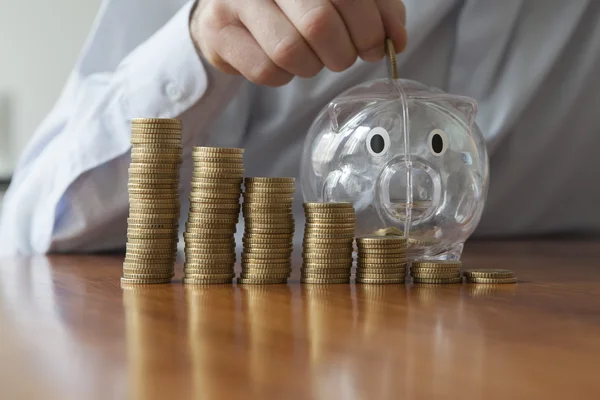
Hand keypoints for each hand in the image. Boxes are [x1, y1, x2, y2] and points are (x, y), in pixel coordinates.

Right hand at [190, 0, 406, 86]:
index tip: (377, 45)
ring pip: (290, 51)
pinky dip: (283, 76)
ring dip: (311, 66)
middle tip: (344, 57)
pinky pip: (265, 70)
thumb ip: (375, 8)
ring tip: (310, 57)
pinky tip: (282, 62)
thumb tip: (396, 39)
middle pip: (319, 23)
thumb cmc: (294, 2)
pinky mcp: (218, 32)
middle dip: (343, 53)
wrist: (233, 8)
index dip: (372, 27)